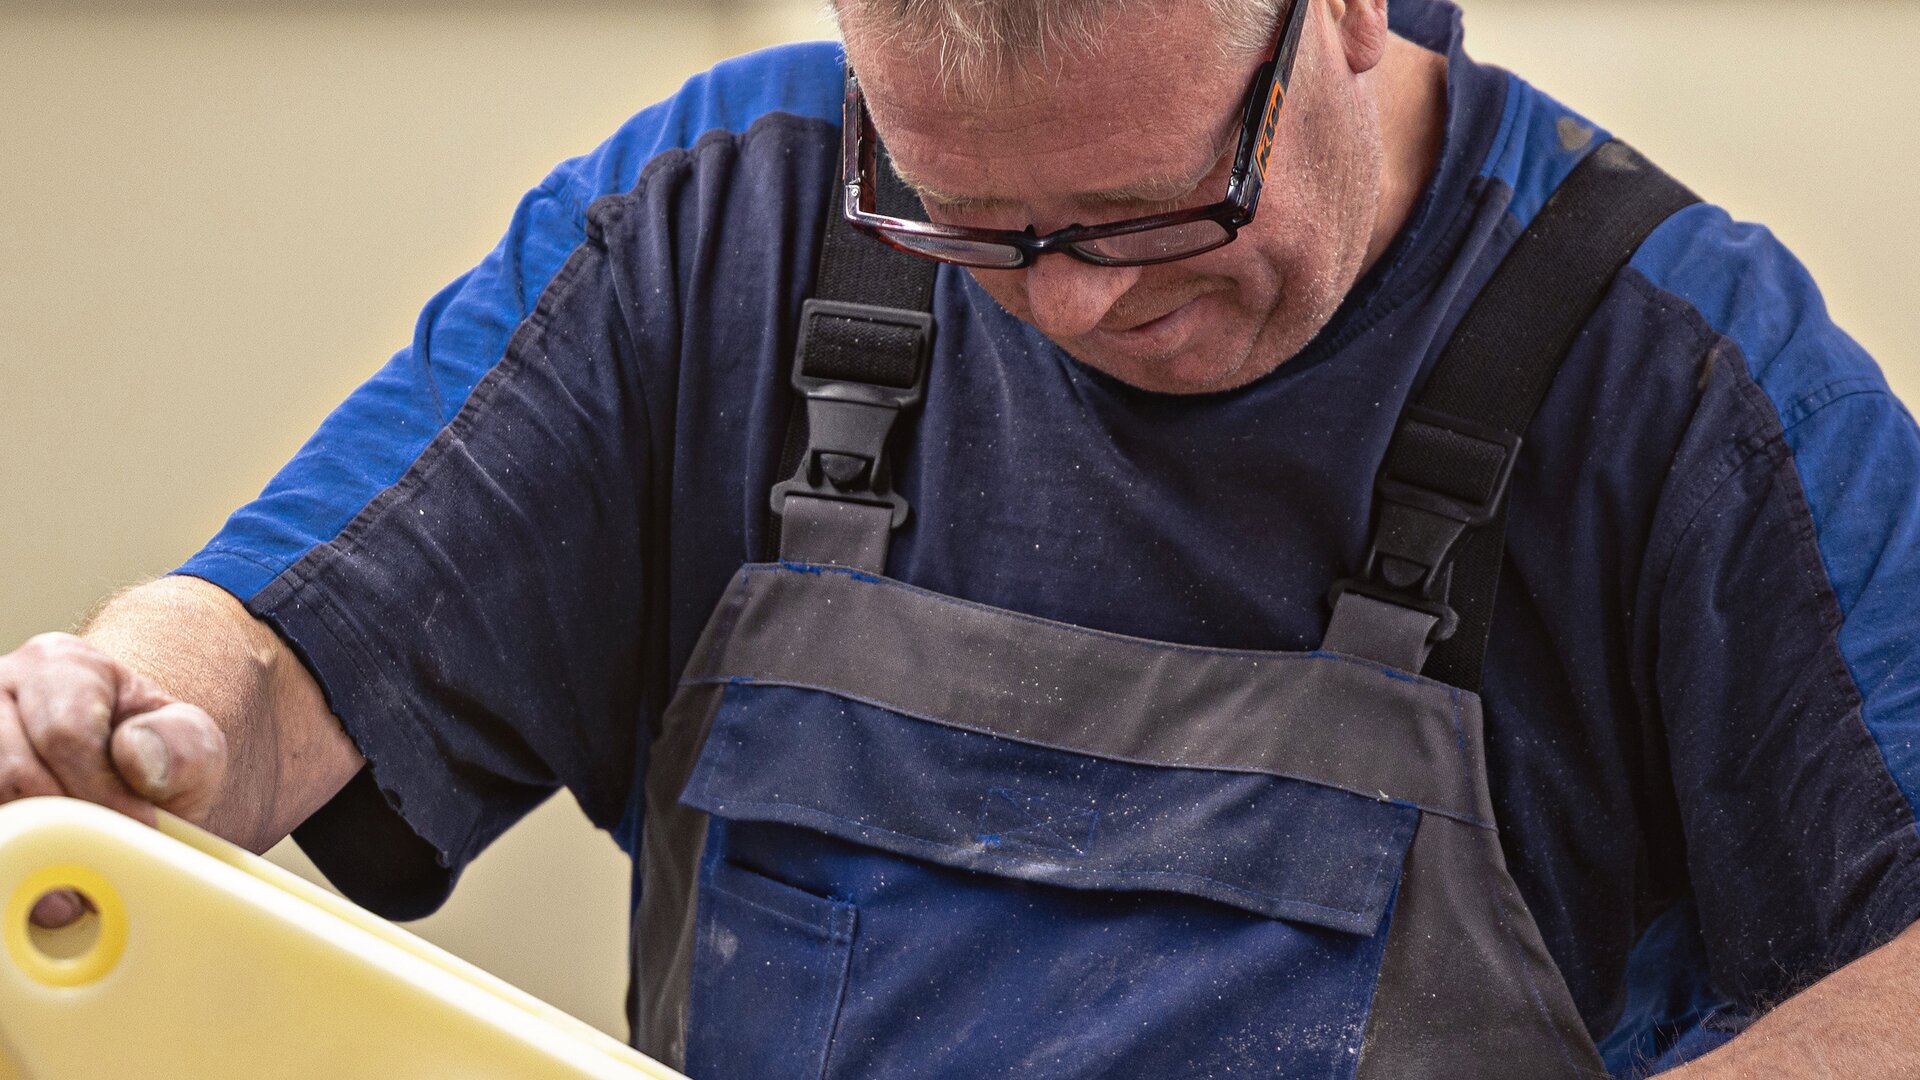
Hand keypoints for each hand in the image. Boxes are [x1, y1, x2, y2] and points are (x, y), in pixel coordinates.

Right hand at [0, 632, 228, 922]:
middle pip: (11, 772)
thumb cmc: (155, 755)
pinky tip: (34, 893)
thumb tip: (136, 759)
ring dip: (25, 853)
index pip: (66, 732)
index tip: (140, 829)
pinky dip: (8, 859)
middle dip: (63, 829)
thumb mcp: (191, 742)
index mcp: (58, 666)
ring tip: (69, 899)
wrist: (127, 775)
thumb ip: (183, 743)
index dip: (103, 792)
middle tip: (103, 874)